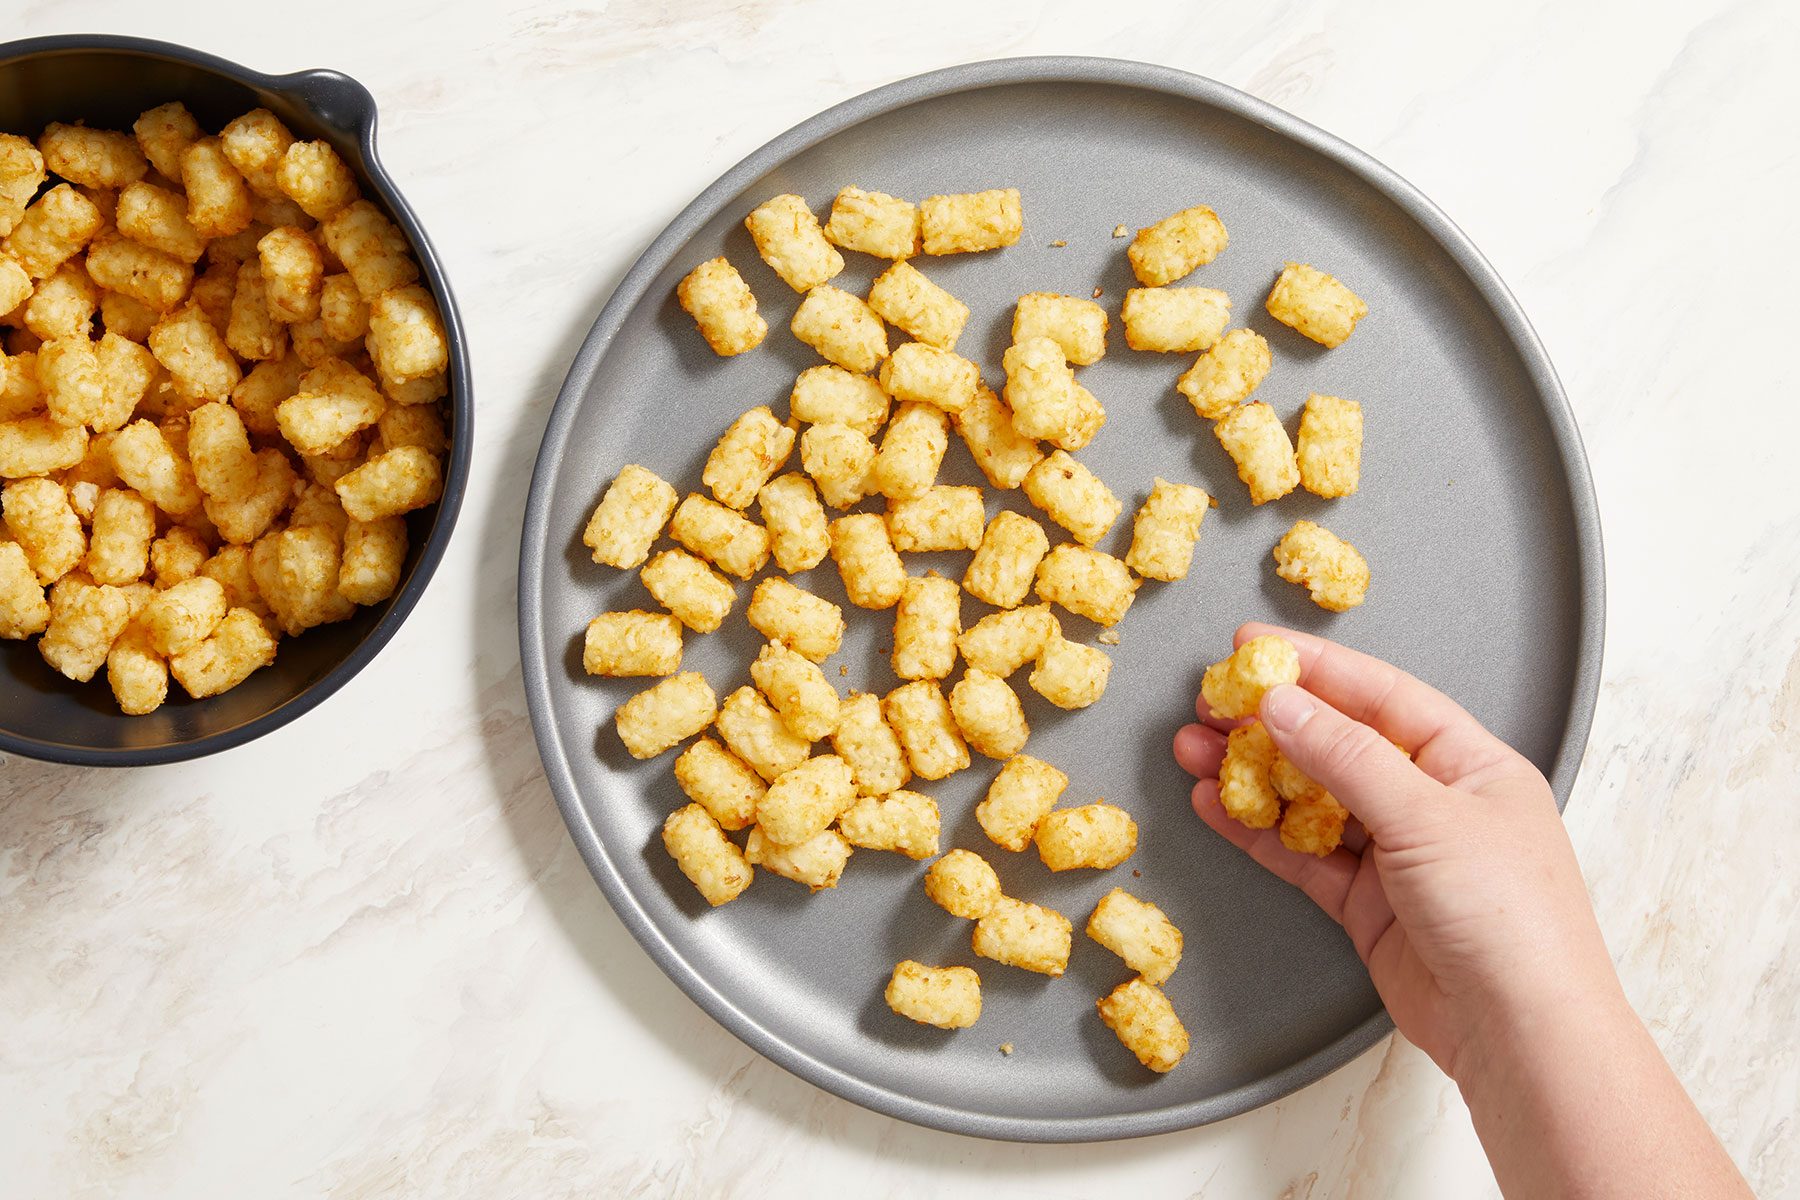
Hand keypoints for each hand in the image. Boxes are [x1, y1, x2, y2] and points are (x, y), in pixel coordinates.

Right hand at [1171, 622, 1620, 1077]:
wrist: (1522, 1034)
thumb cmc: (1506, 915)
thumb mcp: (1426, 817)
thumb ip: (1345, 757)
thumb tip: (1282, 702)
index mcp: (1471, 763)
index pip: (1382, 696)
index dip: (1316, 667)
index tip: (1252, 647)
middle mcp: (1435, 801)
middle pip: (1340, 743)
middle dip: (1272, 720)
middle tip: (1209, 700)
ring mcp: (1400, 855)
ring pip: (1312, 798)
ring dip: (1253, 773)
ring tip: (1191, 748)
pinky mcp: (1368, 905)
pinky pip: (1303, 854)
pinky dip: (1258, 830)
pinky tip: (1214, 805)